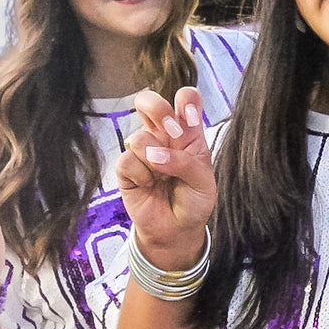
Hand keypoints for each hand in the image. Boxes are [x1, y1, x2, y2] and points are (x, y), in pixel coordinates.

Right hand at [116, 86, 215, 268]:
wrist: (177, 229)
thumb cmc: (194, 201)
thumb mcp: (203, 181)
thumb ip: (185, 162)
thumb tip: (154, 153)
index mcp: (188, 132)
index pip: (185, 99)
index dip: (185, 100)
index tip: (188, 120)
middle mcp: (163, 136)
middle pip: (150, 102)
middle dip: (157, 109)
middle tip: (170, 131)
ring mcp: (142, 150)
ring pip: (138, 137)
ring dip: (153, 161)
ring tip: (162, 178)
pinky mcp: (125, 168)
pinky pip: (126, 160)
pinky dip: (141, 176)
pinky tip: (149, 185)